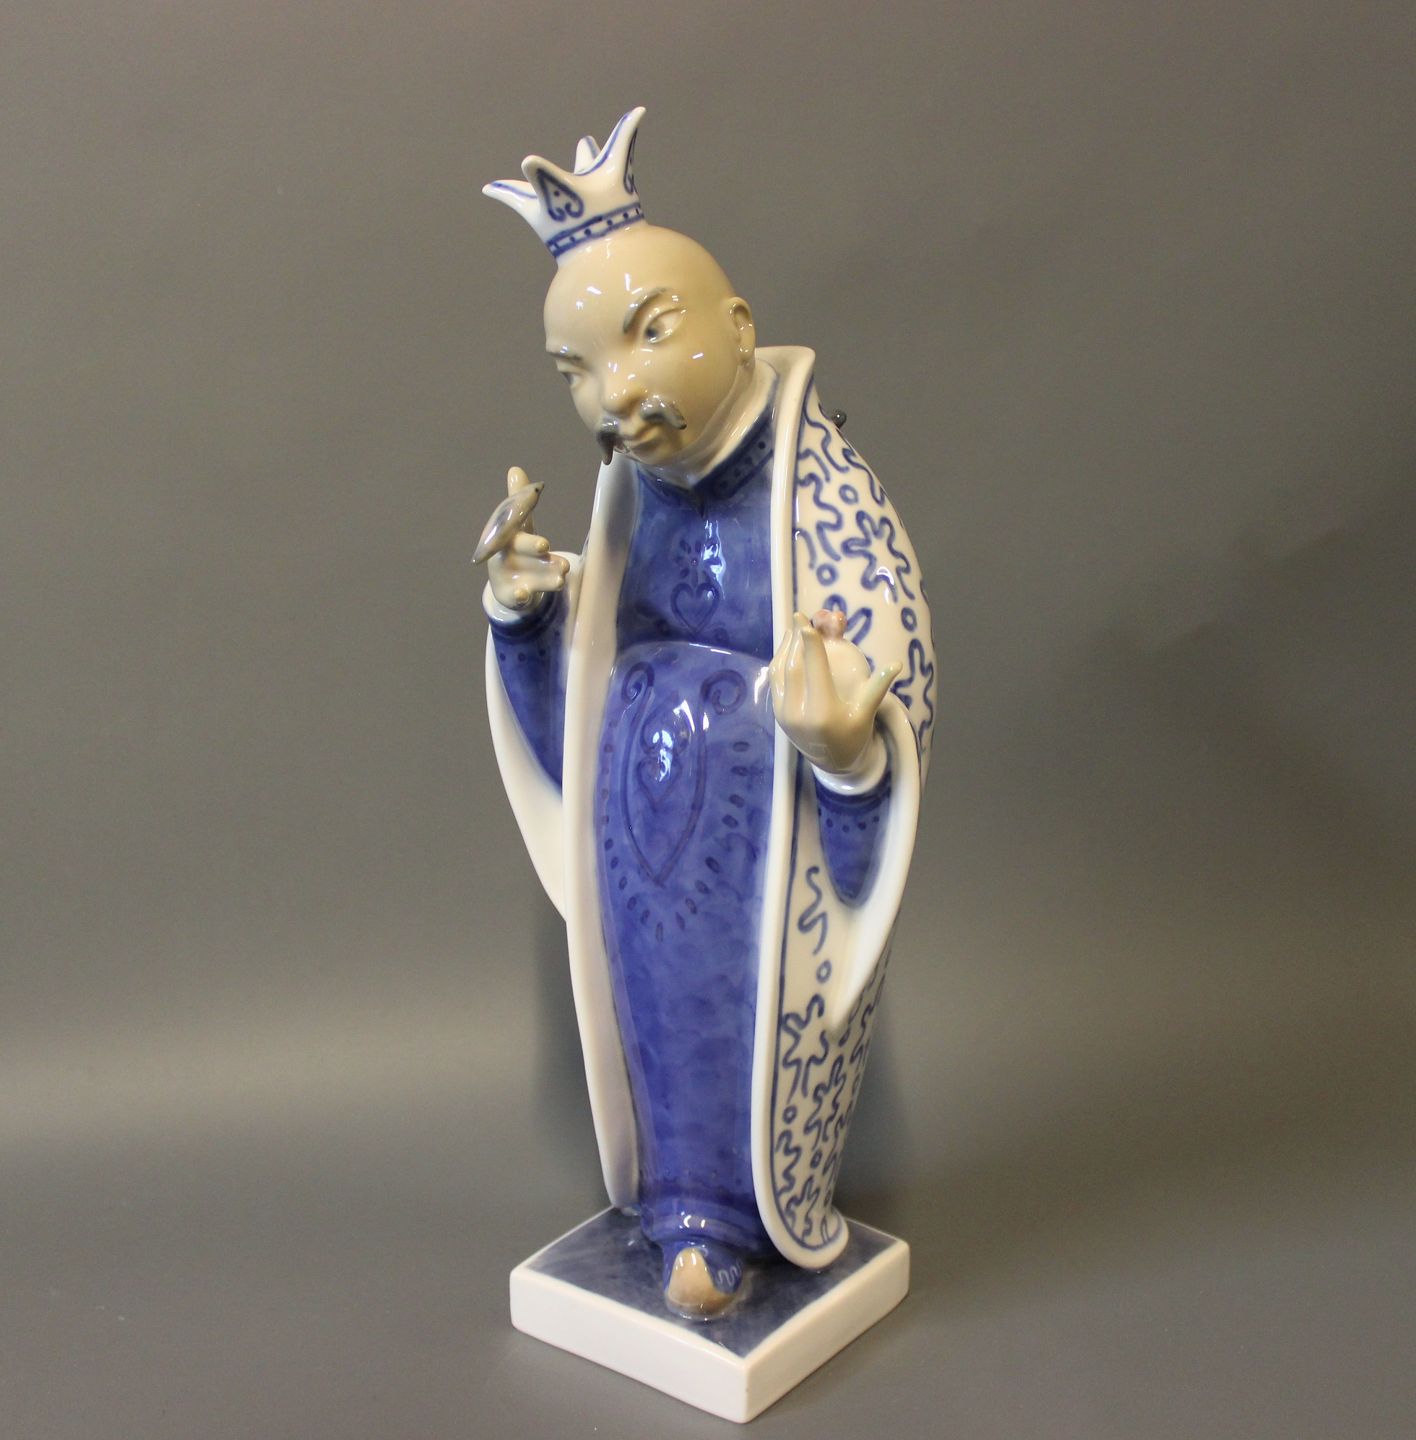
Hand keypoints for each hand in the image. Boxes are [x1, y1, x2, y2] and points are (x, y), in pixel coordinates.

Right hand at [484, 467, 569, 610]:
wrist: (506, 583)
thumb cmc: (517, 549)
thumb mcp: (520, 526)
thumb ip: (520, 502)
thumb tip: (515, 469)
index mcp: (509, 533)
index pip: (517, 523)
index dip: (524, 518)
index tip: (539, 520)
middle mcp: (506, 553)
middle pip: (520, 548)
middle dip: (534, 548)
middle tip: (547, 546)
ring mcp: (508, 575)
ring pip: (528, 574)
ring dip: (544, 575)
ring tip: (562, 575)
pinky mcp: (511, 594)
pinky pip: (517, 596)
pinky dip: (520, 595)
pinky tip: (525, 595)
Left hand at [769, 610, 899, 775]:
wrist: (830, 761)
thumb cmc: (854, 735)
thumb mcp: (866, 714)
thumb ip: (877, 688)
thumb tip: (897, 663)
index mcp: (822, 712)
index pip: (813, 671)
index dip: (810, 645)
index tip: (806, 622)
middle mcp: (798, 713)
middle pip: (794, 667)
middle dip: (796, 639)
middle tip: (800, 615)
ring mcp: (784, 713)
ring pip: (781, 671)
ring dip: (786, 646)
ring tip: (794, 625)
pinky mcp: (777, 712)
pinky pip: (776, 680)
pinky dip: (781, 659)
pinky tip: (789, 645)